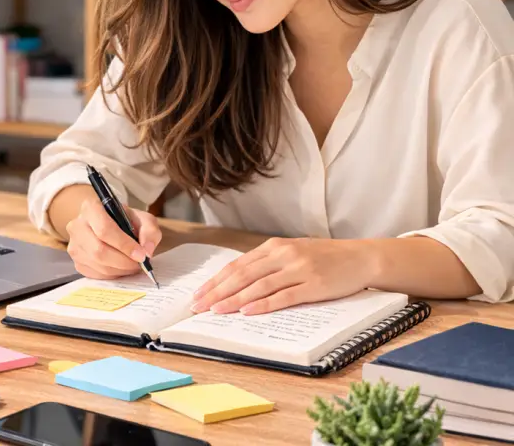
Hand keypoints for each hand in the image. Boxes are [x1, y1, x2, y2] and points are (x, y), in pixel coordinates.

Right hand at [64, 199, 161, 279]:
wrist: (107, 225)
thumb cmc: (124, 220)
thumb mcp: (142, 218)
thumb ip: (149, 231)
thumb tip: (147, 250)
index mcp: (91, 208)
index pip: (104, 229)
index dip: (124, 245)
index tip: (141, 255)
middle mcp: (77, 225)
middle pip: (99, 250)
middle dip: (123, 261)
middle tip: (139, 264)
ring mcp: (74, 245)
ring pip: (98, 264)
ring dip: (120, 269)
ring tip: (132, 265)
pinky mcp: (76, 261)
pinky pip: (95, 274)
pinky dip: (112, 275)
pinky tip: (121, 268)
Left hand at [189, 237, 377, 315]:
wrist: (361, 257)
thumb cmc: (323, 258)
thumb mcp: (291, 253)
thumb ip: (267, 264)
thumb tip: (235, 281)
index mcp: (274, 247)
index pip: (237, 266)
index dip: (215, 281)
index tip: (197, 294)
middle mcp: (283, 255)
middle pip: (242, 275)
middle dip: (217, 292)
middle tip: (197, 306)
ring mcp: (299, 269)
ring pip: (258, 286)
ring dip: (234, 299)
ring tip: (216, 310)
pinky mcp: (314, 285)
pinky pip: (284, 296)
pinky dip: (264, 304)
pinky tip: (248, 312)